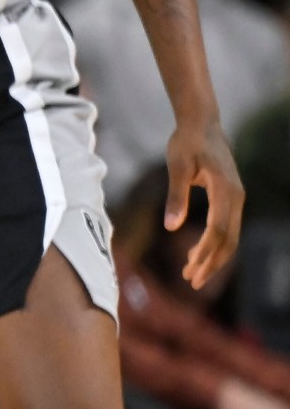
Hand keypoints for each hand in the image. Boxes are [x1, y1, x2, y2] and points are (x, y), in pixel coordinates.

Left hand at [168, 116, 244, 289]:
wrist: (202, 124)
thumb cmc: (187, 143)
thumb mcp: (176, 167)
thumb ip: (175, 196)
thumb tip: (171, 227)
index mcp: (226, 190)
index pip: (219, 231)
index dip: (206, 254)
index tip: (192, 273)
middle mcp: (237, 197)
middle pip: (229, 239)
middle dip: (212, 263)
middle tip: (192, 283)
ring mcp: (236, 198)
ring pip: (230, 236)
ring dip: (213, 257)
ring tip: (191, 275)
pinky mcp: (231, 198)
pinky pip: (226, 227)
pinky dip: (213, 244)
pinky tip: (195, 255)